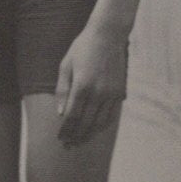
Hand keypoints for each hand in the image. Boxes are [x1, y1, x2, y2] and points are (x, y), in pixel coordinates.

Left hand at [55, 24, 127, 145]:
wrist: (108, 35)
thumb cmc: (82, 48)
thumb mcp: (66, 65)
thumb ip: (63, 90)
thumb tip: (61, 114)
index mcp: (82, 85)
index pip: (72, 116)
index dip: (66, 130)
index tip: (60, 138)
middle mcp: (98, 92)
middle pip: (85, 123)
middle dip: (76, 136)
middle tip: (68, 146)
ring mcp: (111, 93)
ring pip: (100, 122)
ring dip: (89, 134)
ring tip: (80, 142)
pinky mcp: (120, 92)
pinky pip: (111, 115)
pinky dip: (102, 125)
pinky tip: (95, 130)